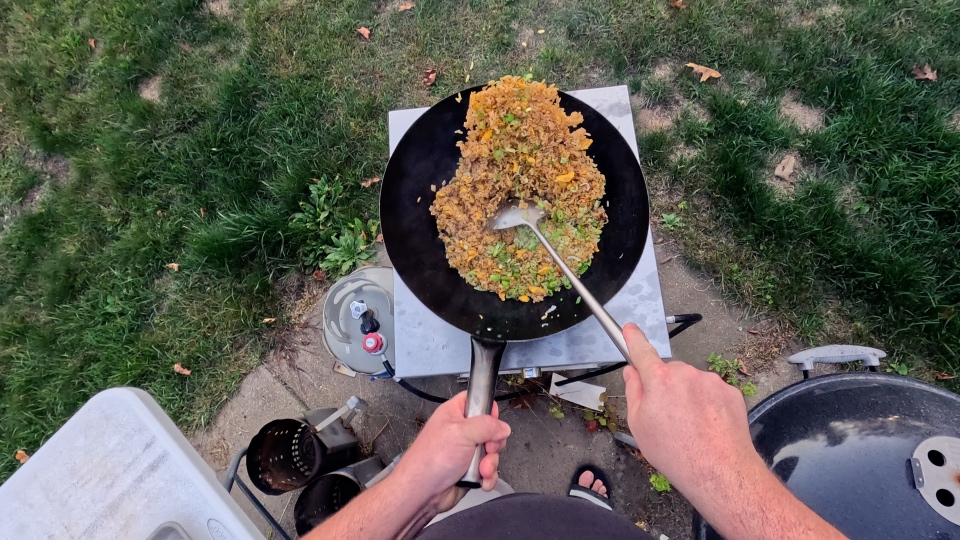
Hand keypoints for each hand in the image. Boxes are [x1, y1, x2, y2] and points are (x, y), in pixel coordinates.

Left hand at [391, 391, 511, 513]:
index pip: (476, 401)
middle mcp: (460, 432)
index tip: (492, 421)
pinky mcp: (469, 470)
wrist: (422, 492)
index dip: (488, 409)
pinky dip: (488, 476)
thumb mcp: (462, 432)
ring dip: (490, 463)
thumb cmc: (430, 460)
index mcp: (454, 414)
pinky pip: (488, 470)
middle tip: (486, 448)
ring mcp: (465, 452)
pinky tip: (481, 480)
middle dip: (493, 443)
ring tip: (480, 469)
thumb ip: (487, 425)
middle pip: (490, 429)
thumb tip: (502, 427)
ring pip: (491, 452)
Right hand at [621, 323, 764, 496]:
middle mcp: (686, 374)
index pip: (642, 351)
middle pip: (670, 372)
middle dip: (666, 386)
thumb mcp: (639, 426)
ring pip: (692, 382)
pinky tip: (708, 427)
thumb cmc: (676, 453)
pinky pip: (712, 392)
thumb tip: (632, 373)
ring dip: (689, 397)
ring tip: (691, 427)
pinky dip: (708, 405)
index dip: (634, 338)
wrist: (720, 471)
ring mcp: (711, 381)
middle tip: (667, 416)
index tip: (630, 329)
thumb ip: (634, 393)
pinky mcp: (730, 392)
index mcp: (659, 380)